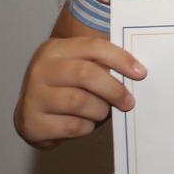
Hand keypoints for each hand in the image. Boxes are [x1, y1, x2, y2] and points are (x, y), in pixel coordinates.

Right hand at [14, 36, 144, 147]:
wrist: (31, 113)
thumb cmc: (66, 87)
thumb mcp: (79, 67)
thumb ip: (102, 65)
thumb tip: (137, 73)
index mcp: (55, 49)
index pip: (93, 46)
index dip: (120, 59)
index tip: (141, 73)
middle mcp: (41, 69)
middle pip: (86, 74)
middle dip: (114, 89)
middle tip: (129, 102)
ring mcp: (33, 96)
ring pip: (79, 102)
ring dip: (100, 110)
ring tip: (102, 112)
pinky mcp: (31, 123)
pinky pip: (72, 126)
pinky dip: (87, 127)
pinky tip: (85, 124)